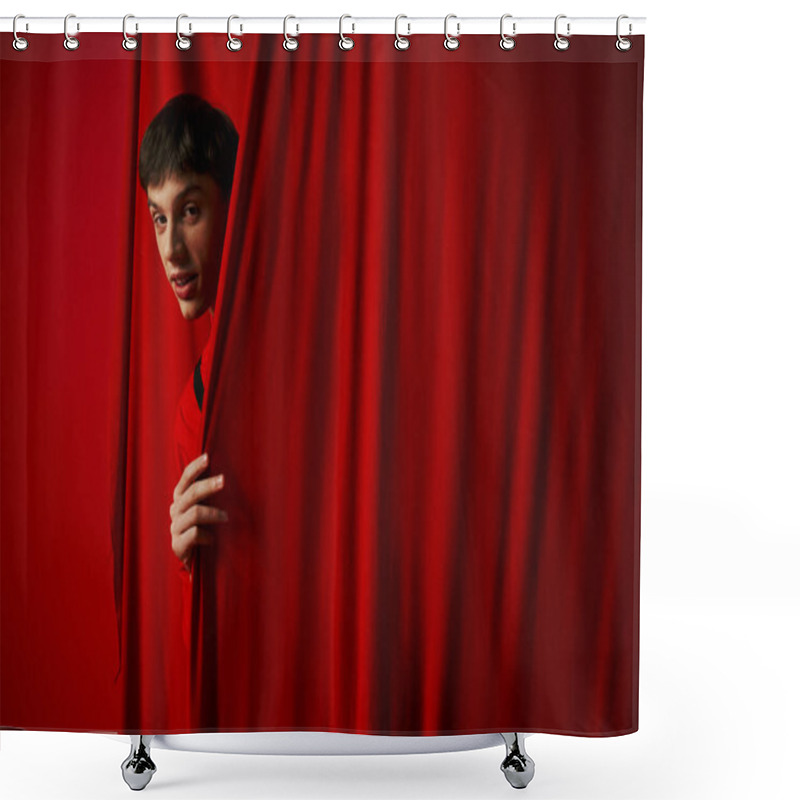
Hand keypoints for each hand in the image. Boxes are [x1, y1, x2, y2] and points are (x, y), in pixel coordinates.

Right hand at [170, 452, 227, 569]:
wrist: (197, 561)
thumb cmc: (208, 529)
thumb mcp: (210, 509)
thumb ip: (215, 496)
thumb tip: (232, 477)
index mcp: (182, 498)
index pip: (185, 479)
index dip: (195, 467)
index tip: (208, 457)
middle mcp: (176, 510)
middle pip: (190, 493)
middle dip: (208, 485)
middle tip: (223, 481)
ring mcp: (175, 528)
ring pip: (194, 513)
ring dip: (212, 513)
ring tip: (226, 517)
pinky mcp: (177, 545)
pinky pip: (193, 534)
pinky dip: (206, 535)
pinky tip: (213, 540)